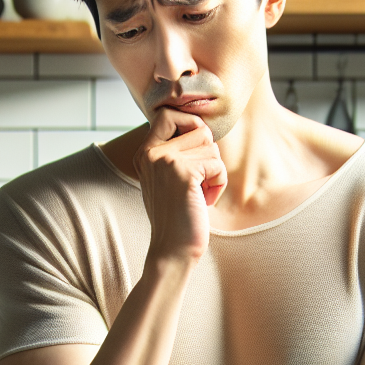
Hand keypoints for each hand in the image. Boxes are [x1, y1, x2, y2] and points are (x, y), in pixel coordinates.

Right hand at [133, 108, 226, 264]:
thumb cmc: (177, 216)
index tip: (196, 152)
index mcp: (145, 152)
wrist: (172, 251)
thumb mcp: (168, 178)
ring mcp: (165, 160)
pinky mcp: (183, 173)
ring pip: (211, 146)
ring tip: (200, 193)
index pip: (168, 113)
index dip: (191, 125)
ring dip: (215, 171)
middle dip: (209, 154)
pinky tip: (204, 201)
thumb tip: (201, 126)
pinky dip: (219, 184)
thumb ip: (176, 152)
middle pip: (199, 128)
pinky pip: (218, 165)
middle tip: (199, 180)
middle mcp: (151, 152)